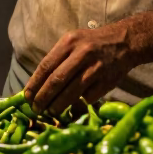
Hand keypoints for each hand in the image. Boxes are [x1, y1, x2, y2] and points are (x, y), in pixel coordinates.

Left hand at [24, 21, 140, 113]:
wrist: (125, 42)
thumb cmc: (93, 43)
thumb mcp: (73, 41)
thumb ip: (58, 59)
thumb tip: (39, 85)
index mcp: (69, 42)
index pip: (46, 66)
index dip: (34, 84)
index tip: (27, 96)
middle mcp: (82, 54)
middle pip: (56, 81)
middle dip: (43, 98)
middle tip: (36, 109)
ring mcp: (95, 68)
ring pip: (71, 93)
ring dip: (58, 106)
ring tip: (51, 111)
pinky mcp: (106, 82)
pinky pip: (88, 97)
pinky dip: (79, 103)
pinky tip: (75, 105)